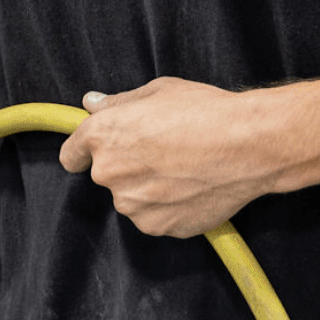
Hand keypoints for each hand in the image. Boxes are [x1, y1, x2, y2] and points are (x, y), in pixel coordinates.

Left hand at [58, 77, 278, 237]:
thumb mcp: (158, 91)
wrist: (248, 145)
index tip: (98, 154)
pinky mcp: (158, 227)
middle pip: (107, 176)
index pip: (71, 156)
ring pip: (133, 199)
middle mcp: (109, 174)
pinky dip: (169, 208)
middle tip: (163, 152)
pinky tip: (193, 187)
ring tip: (184, 169)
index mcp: (102, 136)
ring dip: (148, 189)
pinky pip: (156, 218)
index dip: (84, 154)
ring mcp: (133, 205)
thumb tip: (92, 104)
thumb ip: (119, 103)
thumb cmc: (204, 111)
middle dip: (127, 167)